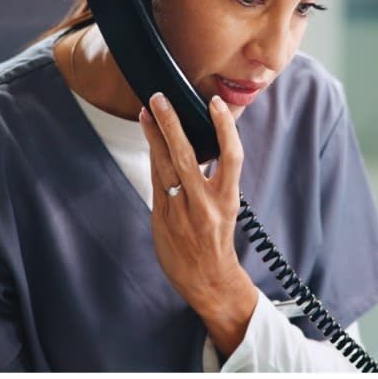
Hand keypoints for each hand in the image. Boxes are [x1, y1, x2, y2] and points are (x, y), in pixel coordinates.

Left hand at [138, 93, 253, 312]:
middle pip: (185, 155)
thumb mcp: (225, 207)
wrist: (207, 280)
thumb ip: (213, 178)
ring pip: (164, 165)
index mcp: (227, 199)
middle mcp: (204, 204)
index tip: (214, 103)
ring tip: (147, 112)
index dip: (223, 127)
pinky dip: (154, 158)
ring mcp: (180, 211)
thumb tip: (200, 142)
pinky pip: (157, 180)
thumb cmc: (218, 239)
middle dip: (171, 123)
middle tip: (160, 98)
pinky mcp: (162, 217)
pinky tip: (150, 140)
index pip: (230, 156)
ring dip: (154, 136)